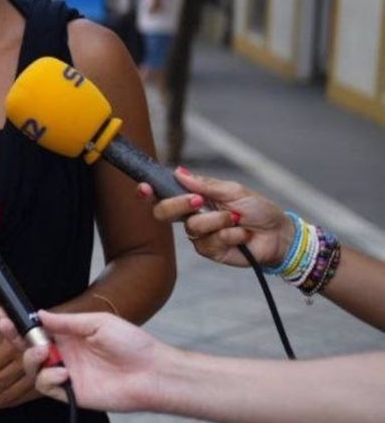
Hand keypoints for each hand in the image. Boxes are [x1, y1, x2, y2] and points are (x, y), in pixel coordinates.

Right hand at [0, 306, 163, 411]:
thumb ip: (66, 321)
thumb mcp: (98, 322)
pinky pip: (45, 386)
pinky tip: (63, 373)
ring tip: (44, 352)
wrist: (152, 373)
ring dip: (31, 358)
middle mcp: (63, 353)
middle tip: (6, 327)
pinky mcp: (69, 393)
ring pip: (31, 367)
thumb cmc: (131, 344)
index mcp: (69, 334)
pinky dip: (48, 378)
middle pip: (27, 347)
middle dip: (13, 336)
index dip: (16, 321)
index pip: (36, 327)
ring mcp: (65, 373)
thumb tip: (39, 314)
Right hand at [136, 169, 292, 268]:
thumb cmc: (258, 209)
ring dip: (218, 221)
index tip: (143, 188)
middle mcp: (192, 217)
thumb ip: (204, 184)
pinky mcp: (209, 251)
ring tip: (237, 221)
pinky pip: (208, 242)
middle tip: (198, 201)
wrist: (278, 234)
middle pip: (164, 212)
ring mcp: (200, 235)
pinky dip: (229, 235)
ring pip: (192, 227)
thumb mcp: (233, 190)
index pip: (164, 195)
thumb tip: (178, 171)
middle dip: (178, 204)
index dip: (149, 192)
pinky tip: (241, 236)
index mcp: (194, 198)